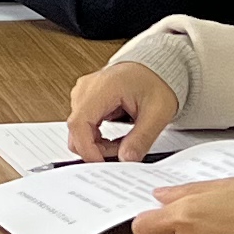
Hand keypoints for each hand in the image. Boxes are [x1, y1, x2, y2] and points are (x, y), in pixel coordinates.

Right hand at [65, 56, 181, 162]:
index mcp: (102, 87)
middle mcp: (86, 89)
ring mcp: (83, 94)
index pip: (79, 123)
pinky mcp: (85, 100)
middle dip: (97, 149)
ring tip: (124, 141)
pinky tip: (116, 137)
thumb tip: (126, 159)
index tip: (102, 164)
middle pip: (76, 130)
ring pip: (78, 131)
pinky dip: (97, 138)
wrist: (155, 69)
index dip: (87, 149)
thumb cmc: (156, 82)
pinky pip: (83, 127)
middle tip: (123, 152)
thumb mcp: (157, 113)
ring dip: (98, 144)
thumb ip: (141, 139)